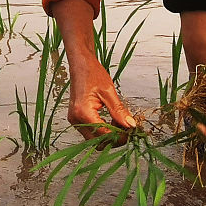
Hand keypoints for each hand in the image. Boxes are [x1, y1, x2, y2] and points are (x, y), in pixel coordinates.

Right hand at [50, 0, 136, 142]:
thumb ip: (119, 111)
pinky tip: (111, 121)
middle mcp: (76, 119)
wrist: (80, 64)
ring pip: (94, 138)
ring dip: (108, 134)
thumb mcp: (109, 91)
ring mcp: (75, 120)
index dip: (119, 136)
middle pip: (98, 140)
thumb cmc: (92, 73)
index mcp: (83, 112)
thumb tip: (130, 125)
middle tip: (127, 128)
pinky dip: (102, 129)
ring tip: (120, 123)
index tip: (131, 132)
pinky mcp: (77, 118)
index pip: (103, 134)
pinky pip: (91, 131)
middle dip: (114, 137)